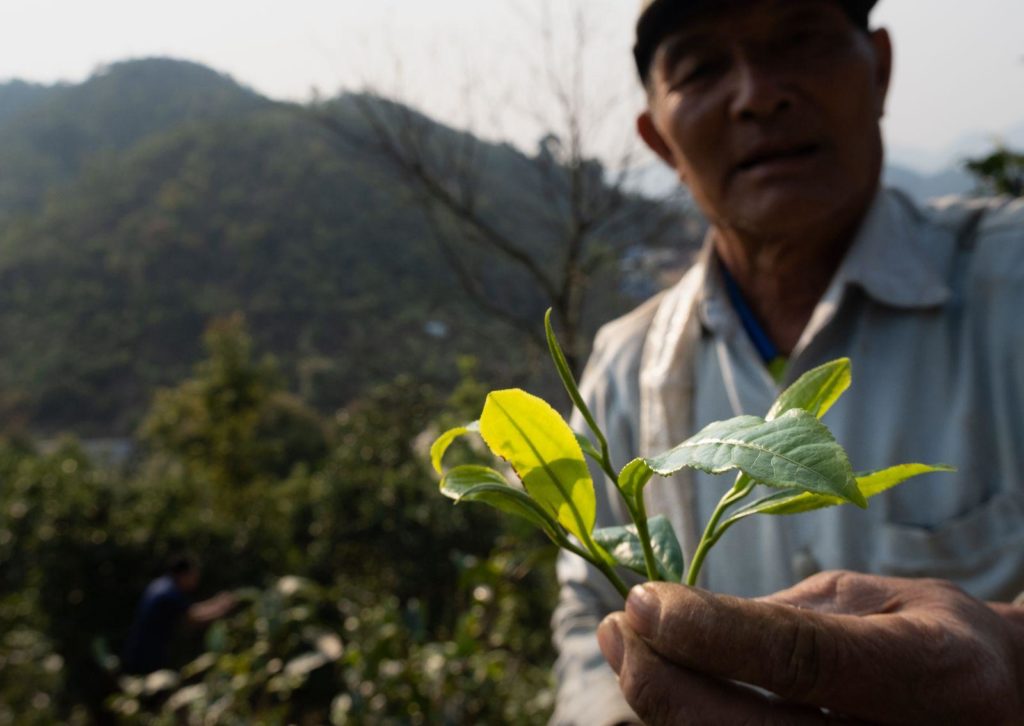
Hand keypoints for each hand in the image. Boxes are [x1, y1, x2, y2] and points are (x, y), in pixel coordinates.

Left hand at [597, 571, 1023, 724]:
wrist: (1004, 705)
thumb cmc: (931, 640)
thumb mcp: (874, 600)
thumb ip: (785, 618)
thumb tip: (677, 622)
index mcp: (936, 671)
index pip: (804, 659)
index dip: (713, 633)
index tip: (640, 601)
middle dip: (666, 684)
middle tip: (619, 629)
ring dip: (669, 709)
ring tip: (629, 651)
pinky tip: (671, 691)